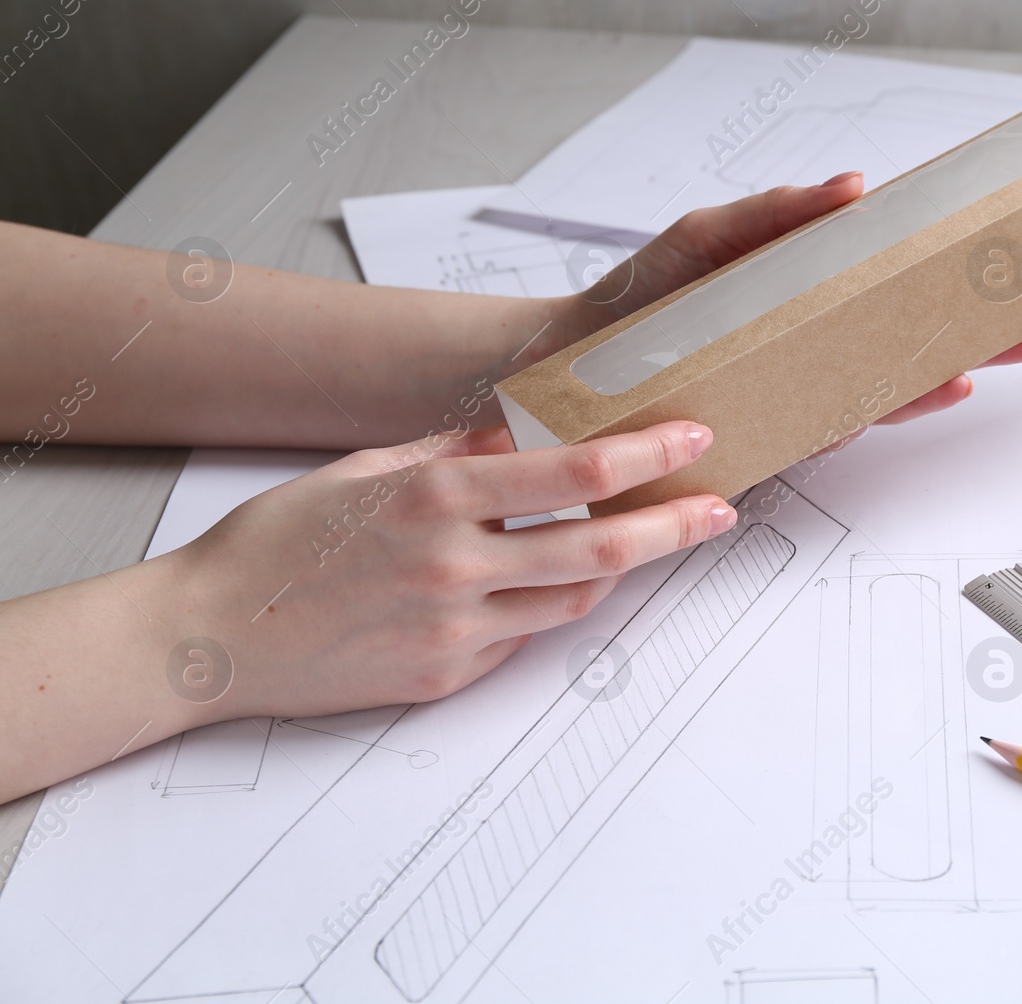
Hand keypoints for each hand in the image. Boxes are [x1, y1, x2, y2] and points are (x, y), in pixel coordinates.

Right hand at [0, 417, 739, 800]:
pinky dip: (543, 609)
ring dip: (616, 571)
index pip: (577, 476)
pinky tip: (540, 586)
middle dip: (674, 526)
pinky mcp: (446, 679)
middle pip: (602, 551)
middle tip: (721, 510)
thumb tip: (523, 435)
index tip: (692, 437)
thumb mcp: (365, 468)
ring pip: (573, 603)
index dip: (649, 455)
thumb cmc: (280, 540)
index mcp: (436, 495)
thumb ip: (453, 450)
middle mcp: (456, 565)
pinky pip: (522, 640)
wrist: (208, 637)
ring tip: (645, 541)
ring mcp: (455, 631)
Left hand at [567, 172, 1021, 422]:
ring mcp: (798, 386)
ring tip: (994, 354)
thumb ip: (774, 212)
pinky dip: (887, 404)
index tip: (1003, 260)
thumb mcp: (706, 235)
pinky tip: (928, 388)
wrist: (576, 368)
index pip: (891, 281)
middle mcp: (811, 343)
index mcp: (805, 291)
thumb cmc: (641, 297)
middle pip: (908, 338)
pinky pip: (843, 420)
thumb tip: (851, 187)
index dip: (947, 274)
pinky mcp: (777, 425)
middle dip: (975, 334)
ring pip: (888, 384)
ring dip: (946, 371)